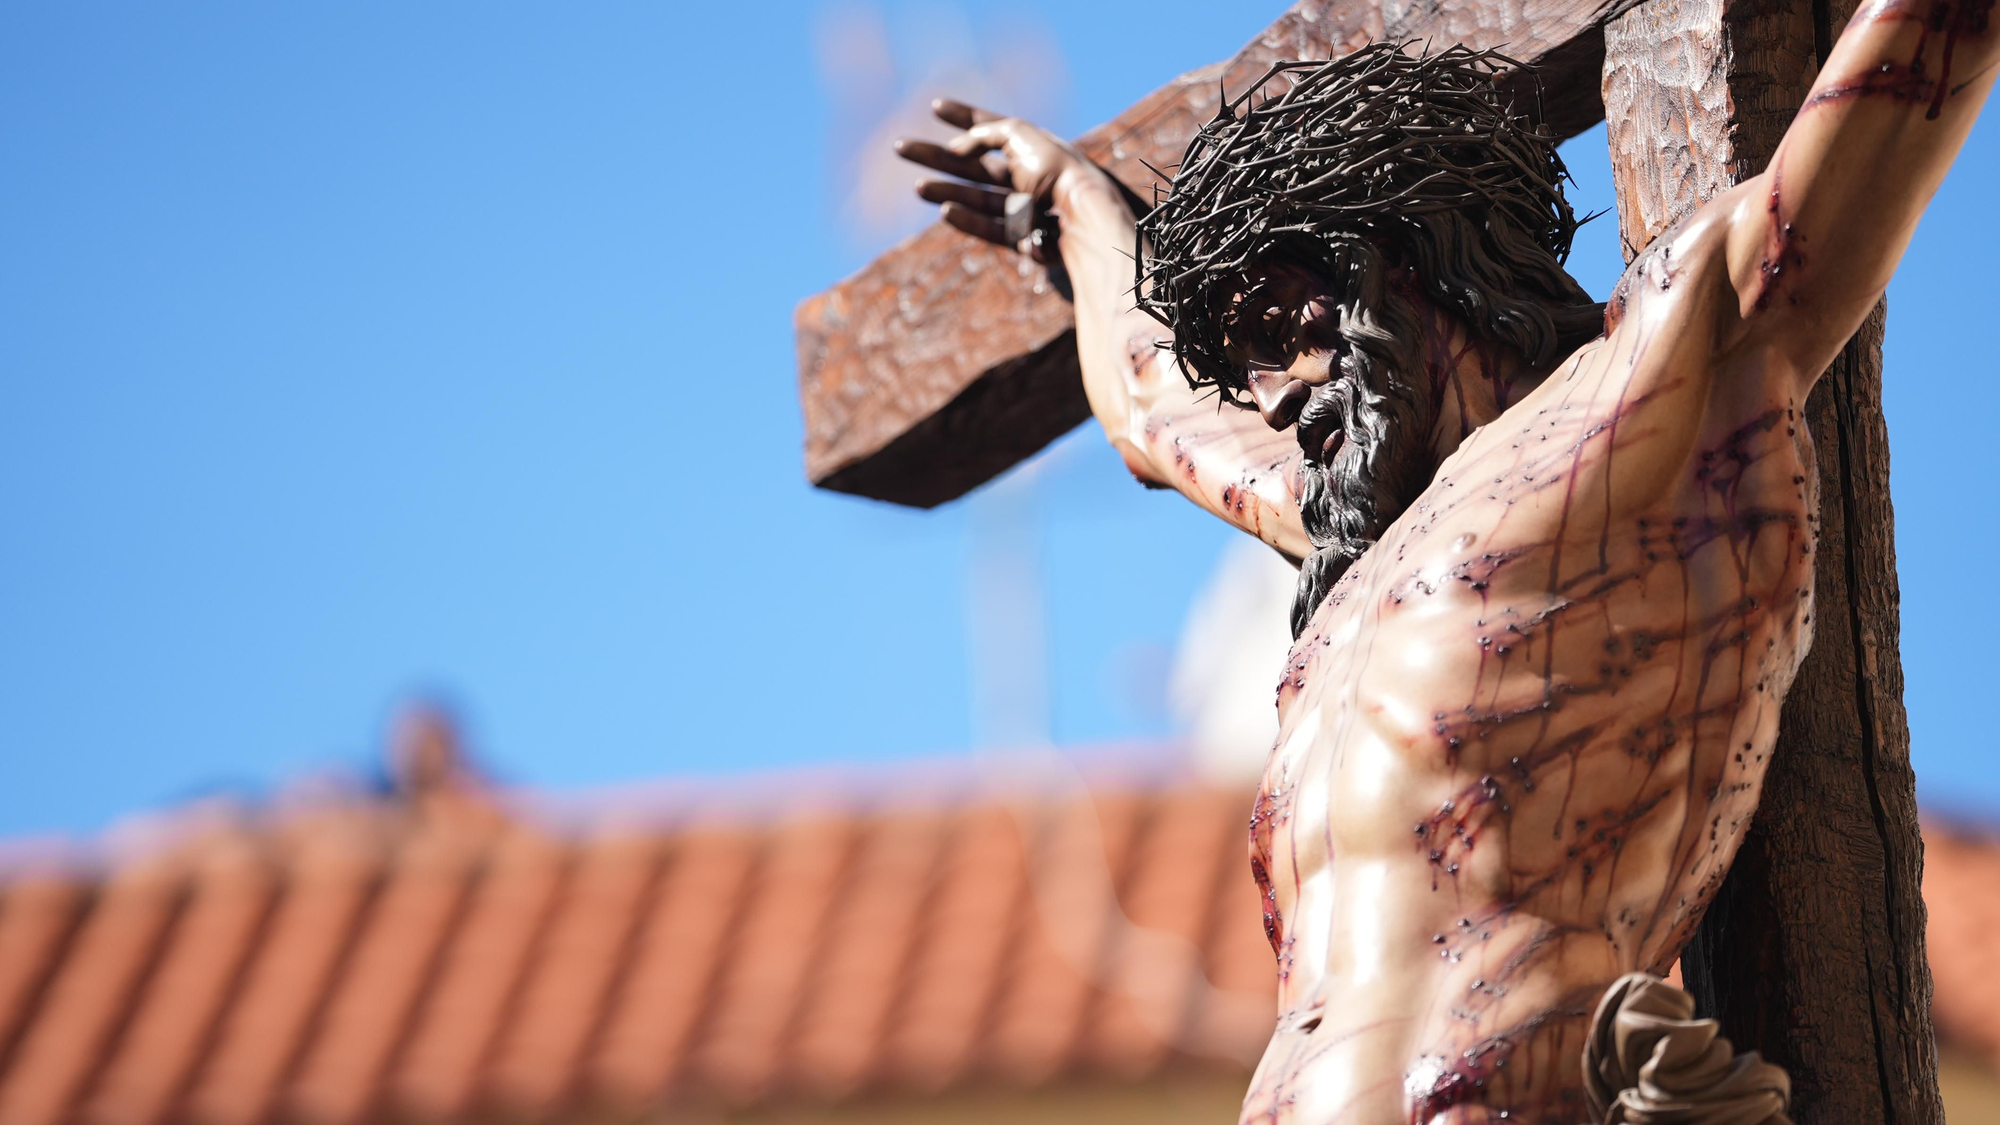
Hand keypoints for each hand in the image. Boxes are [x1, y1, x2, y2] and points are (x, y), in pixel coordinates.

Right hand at [895, 99, 1085, 263]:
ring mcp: (1022, 206)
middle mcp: (1024, 174)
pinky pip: (988, 226)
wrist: (1081, 211)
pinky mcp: (1021, 235)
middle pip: (971, 163)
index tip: (935, 106)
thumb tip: (958, 147)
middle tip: (901, 147)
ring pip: (975, 197)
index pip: (989, 125)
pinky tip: (944, 210)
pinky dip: (966, 218)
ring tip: (917, 187)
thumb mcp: (1017, 133)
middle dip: (936, 155)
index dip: (962, 115)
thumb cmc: (1056, 167)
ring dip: (944, 189)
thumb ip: (984, 133)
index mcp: (1029, 145)